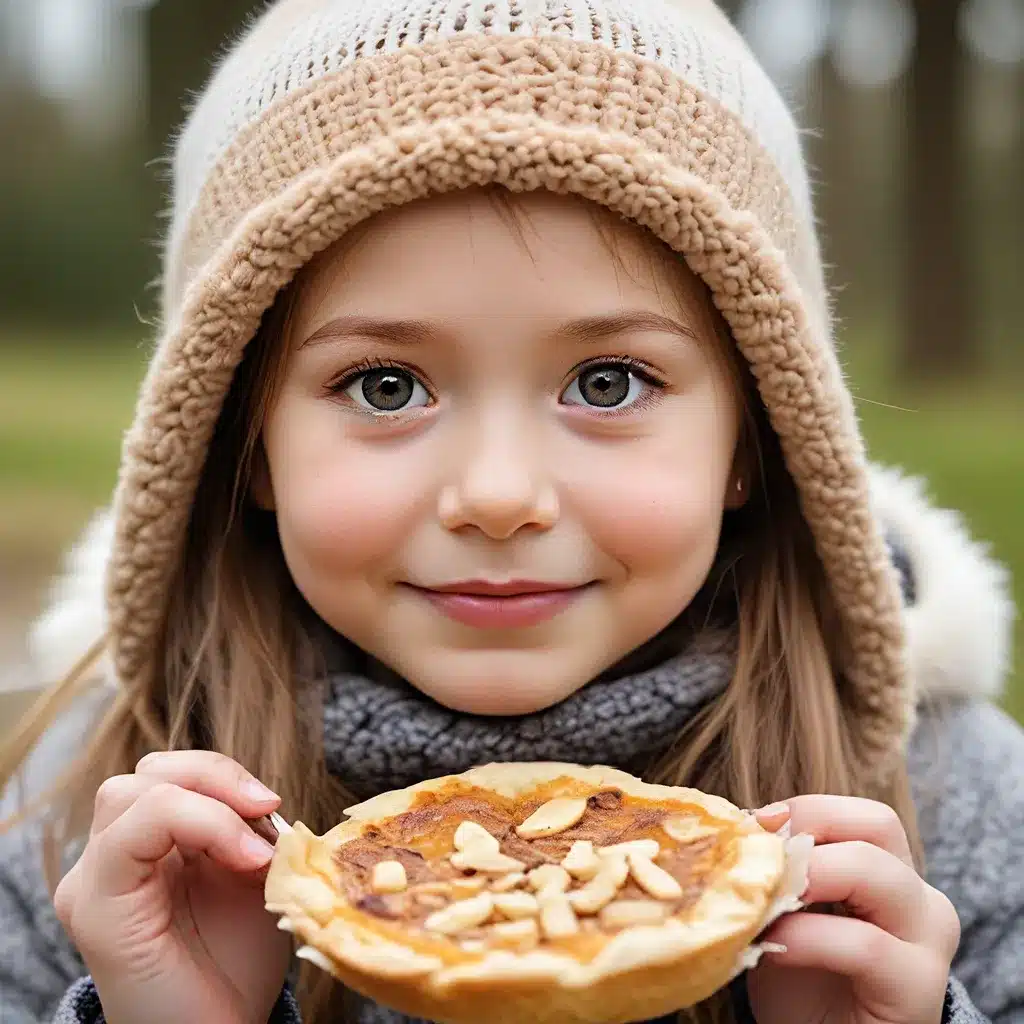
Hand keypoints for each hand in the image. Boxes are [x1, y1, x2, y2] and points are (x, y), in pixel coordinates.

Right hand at [54, 751, 292, 1023]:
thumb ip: (249, 829)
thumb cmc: (235, 963)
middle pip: (147, 771)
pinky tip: (245, 857)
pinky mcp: (94, 906)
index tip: (273, 805)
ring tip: (254, 847)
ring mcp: (95, 879)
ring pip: (129, 790)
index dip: (223, 775)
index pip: (168, 774)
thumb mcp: (253, 876)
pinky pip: (132, 830)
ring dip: (209, 800)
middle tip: (265, 809)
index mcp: (146, 847)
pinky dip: (199, 823)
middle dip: (214, 776)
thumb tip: (262, 799)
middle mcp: (110, 857)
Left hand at [746, 796, 959, 1023]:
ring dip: (809, 875)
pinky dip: (811, 938)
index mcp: (890, 871)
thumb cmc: (803, 977)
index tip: (757, 823)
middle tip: (762, 852)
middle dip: (811, 827)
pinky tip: (777, 947)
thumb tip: (736, 827)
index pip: (862, 814)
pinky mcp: (918, 987)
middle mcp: (918, 896)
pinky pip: (865, 945)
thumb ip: (778, 870)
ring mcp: (926, 940)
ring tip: (767, 898)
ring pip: (875, 872)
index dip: (809, 808)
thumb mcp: (787, 911)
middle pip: (879, 824)